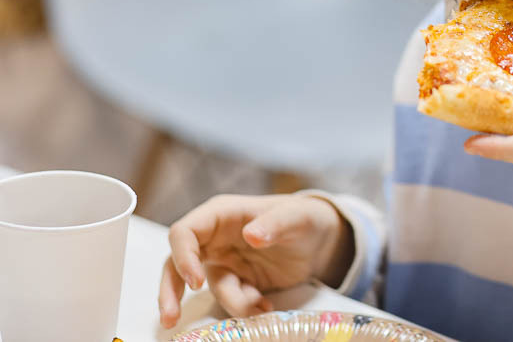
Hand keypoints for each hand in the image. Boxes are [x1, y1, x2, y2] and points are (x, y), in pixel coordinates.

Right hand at [158, 193, 353, 328]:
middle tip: (169, 318)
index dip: (182, 257)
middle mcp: (216, 239)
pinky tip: (267, 305)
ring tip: (257, 306)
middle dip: (170, 291)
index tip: (195, 282)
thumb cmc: (305, 216)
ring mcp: (225, 262)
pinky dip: (247, 308)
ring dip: (229, 303)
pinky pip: (232, 300)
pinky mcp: (239, 282)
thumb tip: (251, 235)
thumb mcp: (297, 216)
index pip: (184, 233)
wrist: (322, 240)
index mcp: (221, 214)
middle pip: (177, 264)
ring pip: (208, 288)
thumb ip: (275, 223)